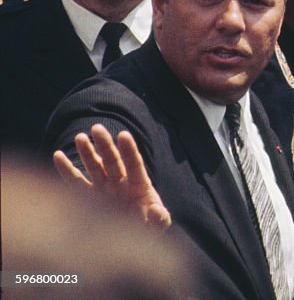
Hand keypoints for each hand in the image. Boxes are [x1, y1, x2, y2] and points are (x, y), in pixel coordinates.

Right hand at [53, 123, 170, 229]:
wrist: (131, 240)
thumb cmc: (148, 228)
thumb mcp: (159, 225)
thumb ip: (160, 218)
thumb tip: (155, 209)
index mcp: (139, 185)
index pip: (134, 164)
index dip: (129, 150)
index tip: (123, 135)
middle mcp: (121, 183)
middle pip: (112, 160)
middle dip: (105, 145)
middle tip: (97, 128)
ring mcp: (104, 189)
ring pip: (95, 167)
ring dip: (87, 152)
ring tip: (80, 137)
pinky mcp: (89, 198)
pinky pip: (76, 183)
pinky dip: (66, 170)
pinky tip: (57, 155)